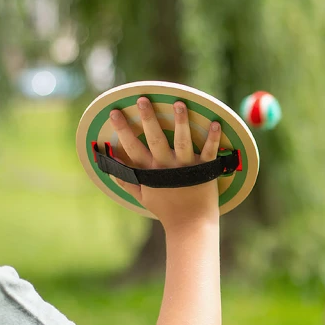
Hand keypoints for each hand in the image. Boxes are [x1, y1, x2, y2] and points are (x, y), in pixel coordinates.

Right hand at [108, 97, 220, 229]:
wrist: (190, 225)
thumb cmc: (166, 209)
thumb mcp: (142, 196)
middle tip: (142, 99)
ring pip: (182, 141)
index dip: (122, 130)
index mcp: (150, 171)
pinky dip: (212, 138)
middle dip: (147, 118)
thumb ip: (126, 179)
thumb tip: (109, 164)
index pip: (132, 147)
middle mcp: (166, 166)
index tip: (114, 112)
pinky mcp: (205, 170)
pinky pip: (209, 151)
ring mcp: (187, 167)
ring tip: (178, 103)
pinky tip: (215, 122)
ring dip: (180, 121)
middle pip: (155, 139)